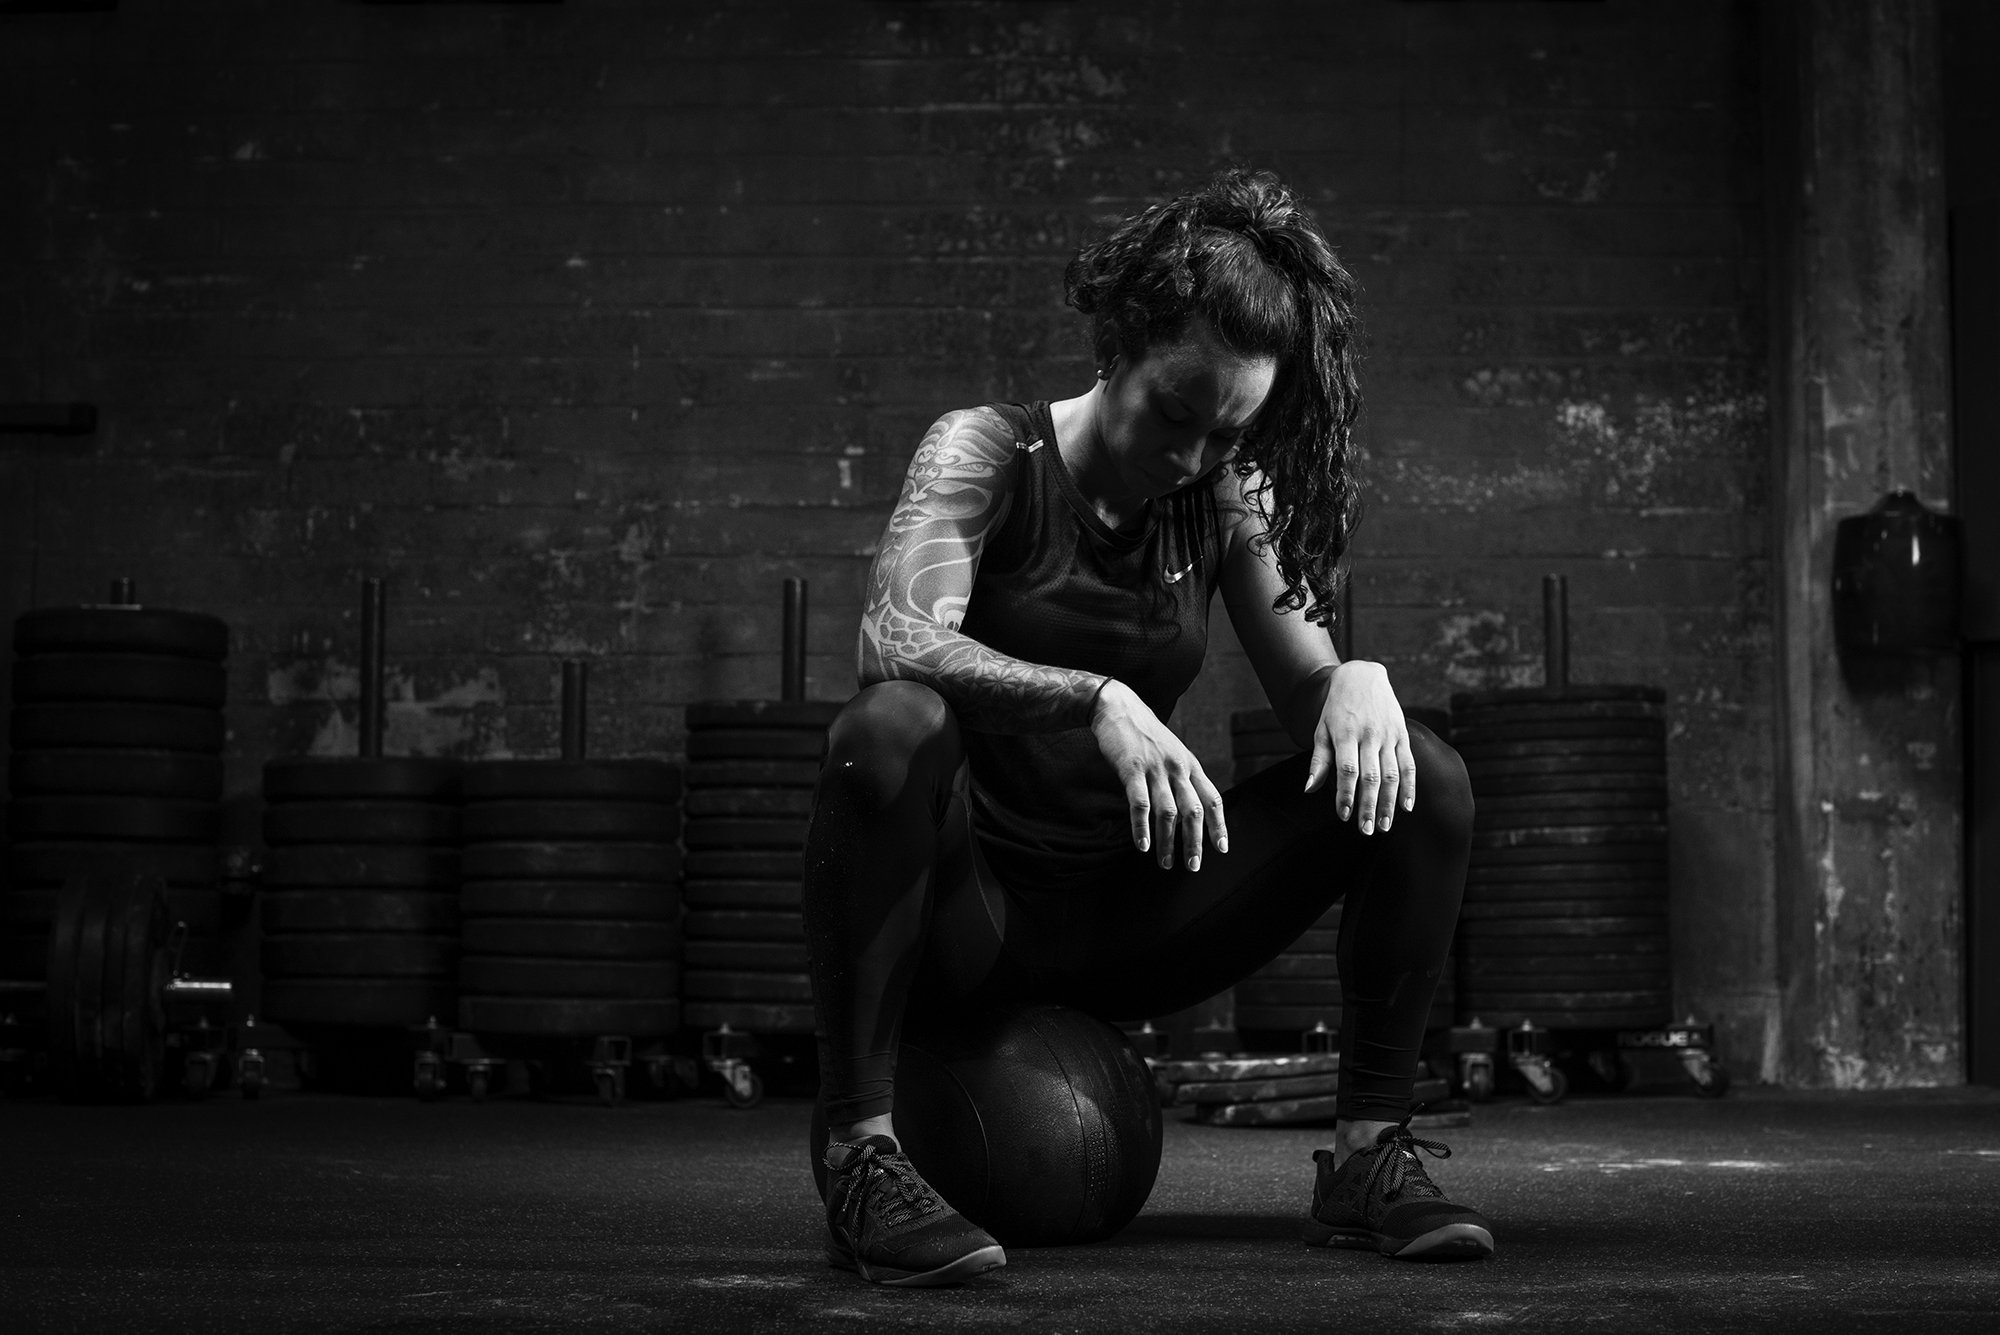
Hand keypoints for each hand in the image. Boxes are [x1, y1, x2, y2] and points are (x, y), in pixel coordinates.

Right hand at [1090, 679, 1228, 870]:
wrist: (1119, 708)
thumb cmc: (1146, 735)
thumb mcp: (1173, 753)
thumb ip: (1183, 778)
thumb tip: (1189, 811)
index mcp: (1190, 765)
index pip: (1212, 799)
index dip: (1218, 825)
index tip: (1222, 848)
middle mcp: (1178, 768)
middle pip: (1193, 811)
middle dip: (1194, 842)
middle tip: (1192, 866)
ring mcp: (1155, 769)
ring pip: (1168, 812)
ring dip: (1167, 842)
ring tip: (1165, 863)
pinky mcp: (1132, 770)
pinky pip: (1140, 803)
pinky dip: (1141, 827)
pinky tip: (1142, 845)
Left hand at [1304, 661, 1413, 835]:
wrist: (1362, 676)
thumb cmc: (1336, 709)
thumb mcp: (1321, 730)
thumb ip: (1318, 761)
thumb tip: (1309, 789)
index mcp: (1346, 734)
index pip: (1347, 770)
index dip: (1346, 794)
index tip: (1344, 815)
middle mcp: (1369, 735)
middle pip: (1371, 776)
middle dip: (1368, 806)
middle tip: (1366, 830)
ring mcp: (1389, 735)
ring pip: (1392, 774)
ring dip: (1388, 803)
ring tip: (1383, 826)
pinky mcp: (1403, 735)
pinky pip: (1408, 765)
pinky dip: (1409, 787)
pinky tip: (1406, 807)